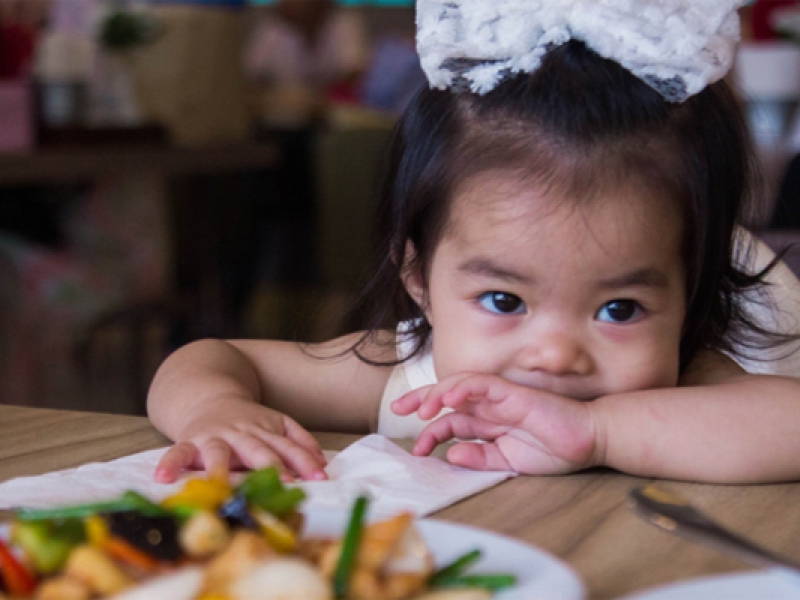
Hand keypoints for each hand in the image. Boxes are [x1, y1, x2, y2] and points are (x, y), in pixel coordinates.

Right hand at [154, 397, 327, 483]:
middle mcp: (241, 433)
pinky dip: (170, 463)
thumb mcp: (277, 423)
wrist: (208, 396)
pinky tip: (162, 478)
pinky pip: (177, 452)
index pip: (288, 447)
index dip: (304, 461)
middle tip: (282, 482)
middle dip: (270, 465)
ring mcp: (213, 436)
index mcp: (265, 430)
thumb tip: (323, 464)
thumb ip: (300, 441)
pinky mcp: (189, 441)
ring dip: (220, 467)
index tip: (319, 479)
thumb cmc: (247, 420)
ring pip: (218, 451)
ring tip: (220, 483)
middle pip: (257, 449)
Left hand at [391, 373, 598, 474]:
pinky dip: (463, 387)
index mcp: (486, 423)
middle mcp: (488, 407)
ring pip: (459, 385)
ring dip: (437, 393)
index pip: (450, 421)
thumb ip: (481, 458)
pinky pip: (482, 384)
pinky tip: (449, 399)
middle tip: (398, 410)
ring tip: (421, 409)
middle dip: (420, 400)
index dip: (430, 431)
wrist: (587, 440)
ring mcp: (499, 397)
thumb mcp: (509, 461)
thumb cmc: (553, 449)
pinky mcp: (512, 392)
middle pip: (447, 397)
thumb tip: (452, 455)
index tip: (416, 450)